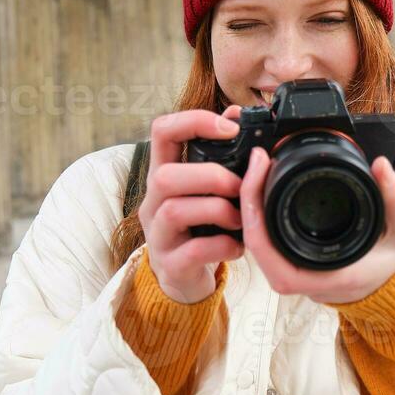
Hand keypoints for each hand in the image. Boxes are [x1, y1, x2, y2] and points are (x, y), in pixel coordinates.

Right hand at [139, 106, 246, 303]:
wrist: (185, 280)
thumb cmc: (200, 227)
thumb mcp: (207, 189)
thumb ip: (221, 155)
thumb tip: (237, 114)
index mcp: (164, 174)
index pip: (162, 131)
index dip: (193, 121)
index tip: (230, 128)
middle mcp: (154, 202)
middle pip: (164, 176)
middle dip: (211, 176)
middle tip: (240, 187)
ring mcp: (158, 235)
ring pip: (175, 211)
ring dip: (218, 210)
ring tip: (241, 219)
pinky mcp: (170, 265)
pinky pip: (191, 251)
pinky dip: (221, 246)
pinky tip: (237, 247)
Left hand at [238, 146, 394, 305]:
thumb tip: (380, 166)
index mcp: (328, 277)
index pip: (272, 257)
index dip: (255, 216)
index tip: (260, 173)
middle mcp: (307, 281)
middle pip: (256, 246)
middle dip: (247, 202)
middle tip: (257, 163)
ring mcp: (300, 274)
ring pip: (259, 245)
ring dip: (252, 209)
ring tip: (258, 171)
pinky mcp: (298, 265)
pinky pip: (269, 244)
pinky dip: (262, 216)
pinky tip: (265, 190)